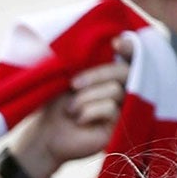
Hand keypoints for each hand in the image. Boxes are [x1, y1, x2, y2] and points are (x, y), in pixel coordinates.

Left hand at [8, 45, 128, 177]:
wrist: (46, 135)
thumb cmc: (57, 105)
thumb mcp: (68, 80)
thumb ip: (85, 63)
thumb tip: (101, 43)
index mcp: (111, 75)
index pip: (130, 57)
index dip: (129, 48)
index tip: (116, 43)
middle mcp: (123, 90)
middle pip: (124, 72)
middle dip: (97, 75)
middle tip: (73, 85)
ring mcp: (124, 109)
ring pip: (116, 91)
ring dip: (86, 98)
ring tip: (71, 109)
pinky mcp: (120, 127)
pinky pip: (112, 109)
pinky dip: (90, 112)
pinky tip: (79, 120)